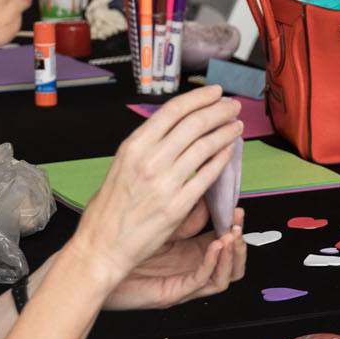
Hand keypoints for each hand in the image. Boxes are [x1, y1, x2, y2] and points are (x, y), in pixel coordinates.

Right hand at [68, 86, 242, 289]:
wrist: (102, 246)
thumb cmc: (110, 208)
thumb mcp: (121, 165)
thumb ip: (147, 147)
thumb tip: (176, 129)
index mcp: (133, 146)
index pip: (173, 111)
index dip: (199, 98)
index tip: (215, 92)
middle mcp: (149, 160)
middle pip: (194, 124)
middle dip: (219, 111)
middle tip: (232, 106)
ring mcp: (165, 183)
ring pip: (205, 146)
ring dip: (226, 132)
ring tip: (236, 125)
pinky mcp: (178, 206)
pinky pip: (208, 175)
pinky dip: (222, 159)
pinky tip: (230, 150)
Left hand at [103, 205, 248, 309]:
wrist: (92, 269)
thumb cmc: (117, 247)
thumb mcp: (158, 224)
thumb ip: (183, 215)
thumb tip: (205, 197)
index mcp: (188, 251)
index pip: (222, 241)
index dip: (233, 226)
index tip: (236, 208)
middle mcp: (189, 268)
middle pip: (231, 261)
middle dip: (240, 241)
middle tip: (238, 223)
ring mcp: (183, 282)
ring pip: (225, 275)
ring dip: (233, 255)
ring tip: (232, 236)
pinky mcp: (174, 293)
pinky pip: (204, 281)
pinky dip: (214, 263)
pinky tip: (217, 247)